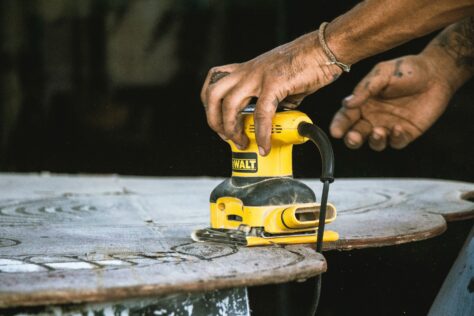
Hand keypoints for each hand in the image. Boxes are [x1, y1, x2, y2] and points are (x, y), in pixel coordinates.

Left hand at [201, 31, 341, 155]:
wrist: (324, 49)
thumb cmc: (306, 63)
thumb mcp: (278, 80)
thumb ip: (271, 99)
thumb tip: (273, 119)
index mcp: (246, 70)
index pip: (213, 84)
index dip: (210, 107)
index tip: (220, 125)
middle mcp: (247, 71)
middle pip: (213, 95)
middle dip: (214, 121)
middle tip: (226, 137)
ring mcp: (259, 76)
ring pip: (229, 104)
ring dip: (232, 129)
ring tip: (242, 143)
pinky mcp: (274, 83)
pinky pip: (261, 113)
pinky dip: (261, 134)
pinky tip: (265, 145)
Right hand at [330, 55, 452, 150]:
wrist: (436, 73)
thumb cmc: (406, 70)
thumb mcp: (383, 73)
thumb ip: (365, 89)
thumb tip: (346, 103)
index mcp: (362, 103)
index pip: (346, 117)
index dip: (339, 125)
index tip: (335, 132)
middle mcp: (372, 117)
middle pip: (356, 134)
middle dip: (352, 139)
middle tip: (353, 138)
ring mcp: (388, 127)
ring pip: (374, 142)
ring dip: (374, 140)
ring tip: (379, 131)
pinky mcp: (405, 133)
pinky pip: (396, 142)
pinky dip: (395, 139)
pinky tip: (398, 128)